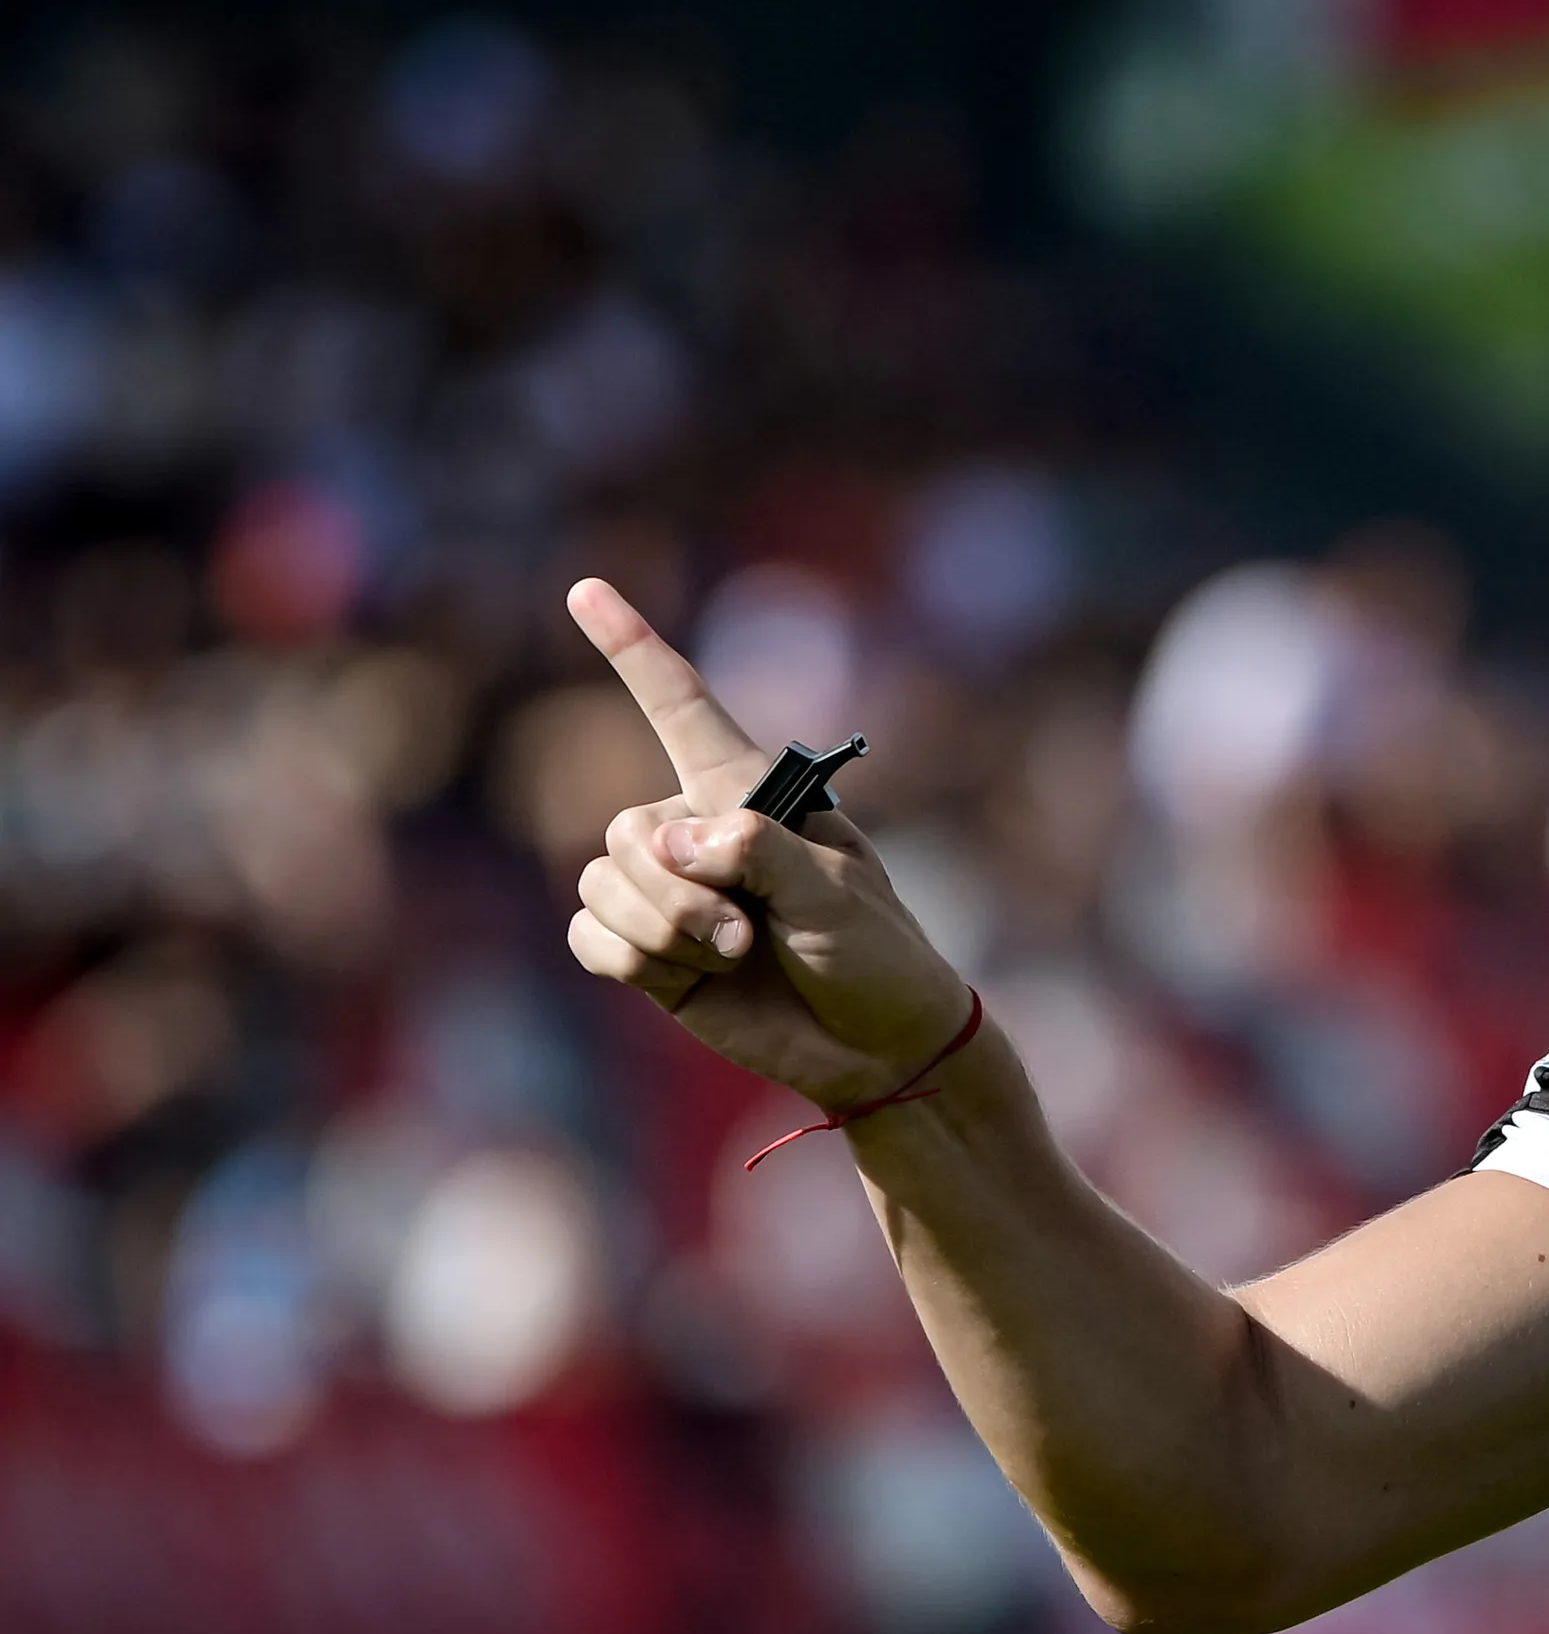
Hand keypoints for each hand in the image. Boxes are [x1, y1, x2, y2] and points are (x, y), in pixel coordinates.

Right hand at [561, 577, 969, 1109]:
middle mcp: (698, 832)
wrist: (874, 1047)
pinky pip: (590, 936)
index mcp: (751, 795)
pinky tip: (685, 977)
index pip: (681, 706)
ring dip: (663, 930)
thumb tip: (670, 844)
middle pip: (626, 828)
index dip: (633, 648)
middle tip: (745, 932)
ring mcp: (669, 891)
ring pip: (602, 883)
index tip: (588, 587)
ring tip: (734, 954)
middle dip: (675, 890)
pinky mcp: (647, 951)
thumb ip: (755, 854)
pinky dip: (632, 959)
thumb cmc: (875, 955)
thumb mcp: (835, 896)